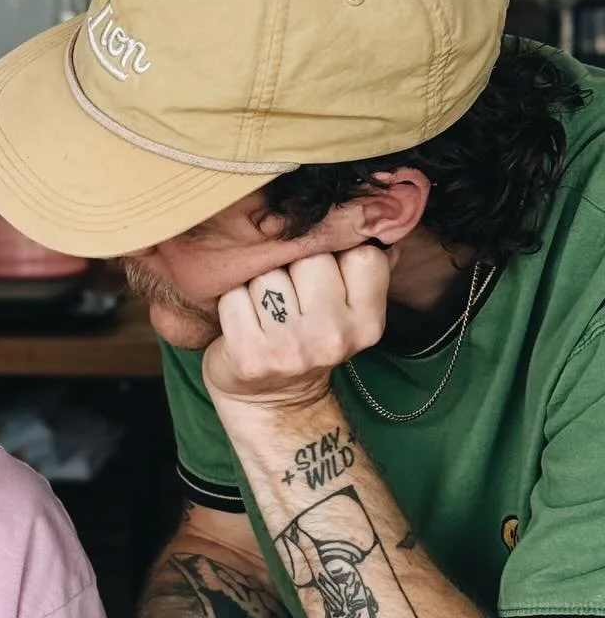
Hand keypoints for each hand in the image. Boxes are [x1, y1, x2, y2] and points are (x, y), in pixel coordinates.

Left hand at [203, 246, 389, 411]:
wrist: (272, 400)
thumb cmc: (307, 339)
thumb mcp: (348, 310)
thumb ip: (366, 268)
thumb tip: (384, 216)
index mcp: (367, 323)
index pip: (362, 255)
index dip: (336, 253)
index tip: (324, 272)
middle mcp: (334, 337)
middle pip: (310, 257)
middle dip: (292, 265)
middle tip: (289, 295)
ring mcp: (292, 348)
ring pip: (268, 274)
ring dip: (259, 284)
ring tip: (265, 308)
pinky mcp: (251, 355)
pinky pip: (234, 296)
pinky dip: (232, 303)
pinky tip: (243, 320)